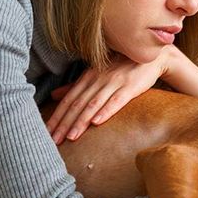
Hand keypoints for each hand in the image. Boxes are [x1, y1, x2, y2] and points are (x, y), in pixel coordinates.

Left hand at [46, 51, 169, 143]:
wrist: (150, 56)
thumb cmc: (121, 67)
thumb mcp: (96, 74)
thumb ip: (75, 86)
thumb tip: (54, 96)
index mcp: (87, 77)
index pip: (68, 100)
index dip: (56, 116)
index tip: (47, 132)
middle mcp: (97, 79)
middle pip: (77, 104)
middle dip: (64, 124)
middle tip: (53, 141)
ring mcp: (114, 83)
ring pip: (93, 104)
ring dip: (80, 121)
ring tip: (70, 137)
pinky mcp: (130, 87)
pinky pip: (116, 101)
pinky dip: (105, 111)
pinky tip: (97, 122)